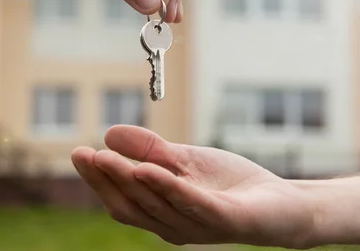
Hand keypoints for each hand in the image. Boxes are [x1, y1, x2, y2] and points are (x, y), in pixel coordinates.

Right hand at [71, 125, 317, 248]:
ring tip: (106, 157)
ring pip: (157, 203)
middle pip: (133, 204)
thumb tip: (110, 134)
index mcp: (162, 212)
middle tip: (85, 154)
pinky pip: (193, 205)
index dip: (99, 179)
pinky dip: (169, 188)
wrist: (280, 202)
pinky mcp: (226, 220)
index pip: (123, 198)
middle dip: (106, 179)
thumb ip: (150, 150)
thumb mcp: (185, 160)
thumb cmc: (229, 185)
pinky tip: (149, 170)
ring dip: (129, 179)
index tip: (79, 153)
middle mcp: (174, 226)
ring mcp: (200, 226)